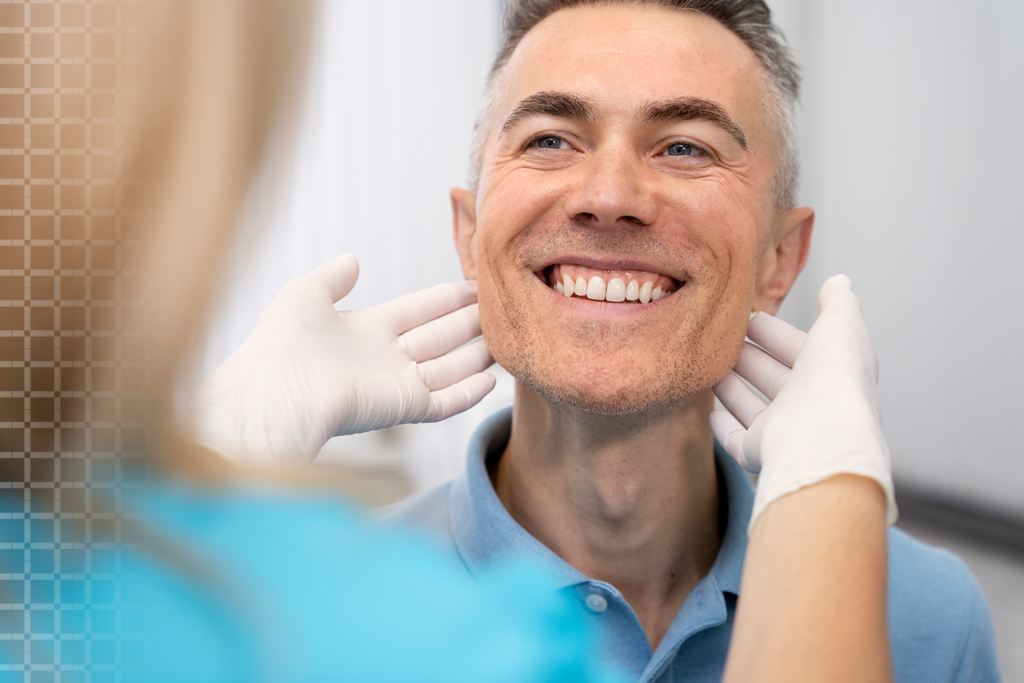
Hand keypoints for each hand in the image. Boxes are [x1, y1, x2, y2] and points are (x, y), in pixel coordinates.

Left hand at [189, 254, 495, 463]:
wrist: (277, 390)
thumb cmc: (282, 342)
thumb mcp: (306, 293)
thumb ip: (333, 276)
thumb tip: (352, 259)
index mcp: (364, 329)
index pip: (417, 309)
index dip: (446, 297)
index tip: (475, 284)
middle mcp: (385, 356)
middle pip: (440, 336)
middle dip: (471, 321)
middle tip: (503, 305)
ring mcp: (396, 383)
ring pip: (449, 366)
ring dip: (478, 353)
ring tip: (508, 337)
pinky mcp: (404, 407)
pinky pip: (445, 402)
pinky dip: (468, 393)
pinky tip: (492, 380)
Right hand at [709, 275, 896, 529]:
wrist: (822, 437)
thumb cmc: (834, 379)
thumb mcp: (840, 326)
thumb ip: (838, 302)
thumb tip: (839, 280)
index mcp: (829, 373)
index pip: (797, 348)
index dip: (773, 332)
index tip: (745, 317)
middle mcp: (809, 404)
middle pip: (771, 376)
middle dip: (747, 355)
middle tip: (718, 338)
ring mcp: (784, 432)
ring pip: (751, 405)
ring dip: (730, 386)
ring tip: (706, 366)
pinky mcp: (761, 453)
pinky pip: (737, 440)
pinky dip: (723, 427)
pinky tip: (710, 413)